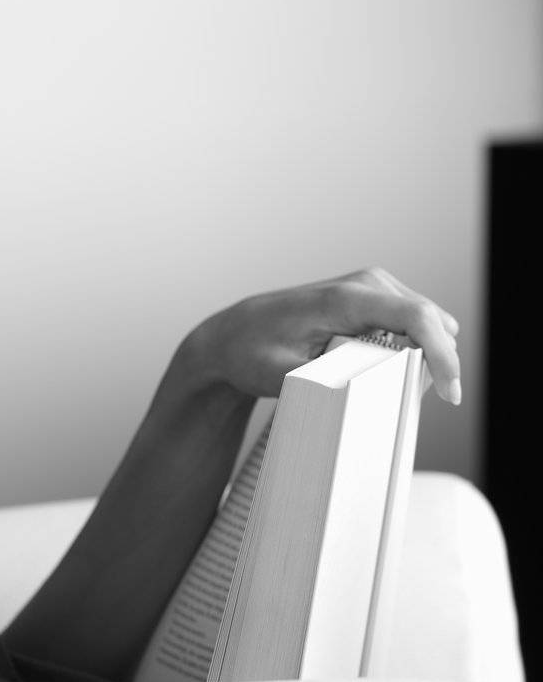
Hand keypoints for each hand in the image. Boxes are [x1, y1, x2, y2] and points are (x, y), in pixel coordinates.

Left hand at [185, 267, 460, 404]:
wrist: (231, 336)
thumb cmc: (250, 353)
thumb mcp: (281, 375)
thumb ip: (326, 383)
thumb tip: (364, 393)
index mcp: (344, 298)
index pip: (417, 318)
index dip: (443, 356)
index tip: (451, 394)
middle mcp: (364, 283)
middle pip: (431, 320)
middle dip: (435, 361)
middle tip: (407, 398)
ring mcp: (370, 284)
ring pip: (428, 321)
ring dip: (422, 354)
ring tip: (386, 383)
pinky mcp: (372, 294)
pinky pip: (413, 322)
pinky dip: (411, 346)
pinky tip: (384, 367)